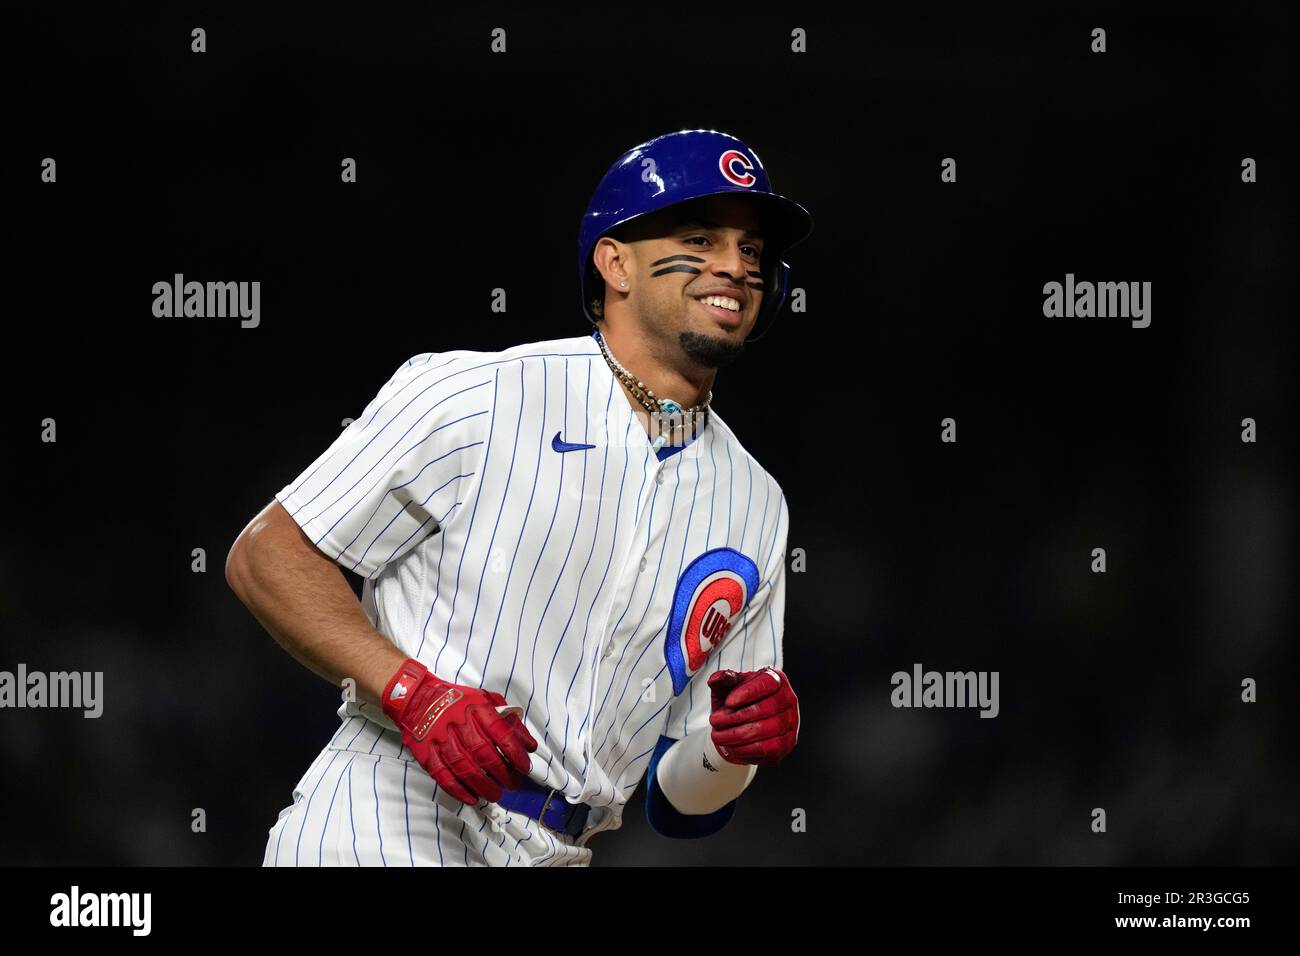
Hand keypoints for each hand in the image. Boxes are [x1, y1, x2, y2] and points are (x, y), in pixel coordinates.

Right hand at [381, 658, 537, 804]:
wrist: (419, 699)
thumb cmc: (459, 701)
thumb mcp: (487, 700)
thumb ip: (510, 721)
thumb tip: (529, 745)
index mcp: (477, 708)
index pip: (501, 733)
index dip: (515, 753)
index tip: (524, 767)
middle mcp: (459, 723)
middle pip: (484, 753)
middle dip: (502, 773)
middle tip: (513, 784)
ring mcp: (440, 738)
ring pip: (464, 767)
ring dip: (483, 785)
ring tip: (496, 794)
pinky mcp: (425, 752)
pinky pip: (442, 775)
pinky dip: (458, 790)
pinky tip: (471, 798)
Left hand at [707, 667, 799, 765]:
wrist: (740, 725)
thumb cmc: (734, 701)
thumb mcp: (725, 688)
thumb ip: (722, 680)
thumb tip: (717, 678)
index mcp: (777, 679)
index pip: (768, 682)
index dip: (748, 692)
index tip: (728, 702)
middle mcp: (789, 699)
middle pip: (767, 708)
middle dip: (737, 716)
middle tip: (714, 721)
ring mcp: (791, 723)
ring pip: (767, 729)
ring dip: (737, 735)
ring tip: (717, 736)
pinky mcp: (787, 743)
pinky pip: (769, 748)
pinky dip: (747, 749)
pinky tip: (731, 747)